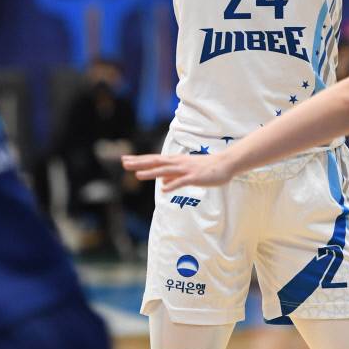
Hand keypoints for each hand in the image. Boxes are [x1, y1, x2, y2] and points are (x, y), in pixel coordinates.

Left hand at [122, 152, 236, 190]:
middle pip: (155, 162)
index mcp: (175, 161)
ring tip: (138, 175)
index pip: (154, 159)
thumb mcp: (186, 171)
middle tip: (124, 163)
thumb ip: (173, 176)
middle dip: (139, 163)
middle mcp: (178, 163)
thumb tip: (162, 183)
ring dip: (151, 173)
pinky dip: (172, 185)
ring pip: (166, 171)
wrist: (225, 164)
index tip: (125, 160)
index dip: (139, 160)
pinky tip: (164, 189)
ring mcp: (186, 169)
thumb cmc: (205, 168)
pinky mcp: (195, 177)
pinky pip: (182, 182)